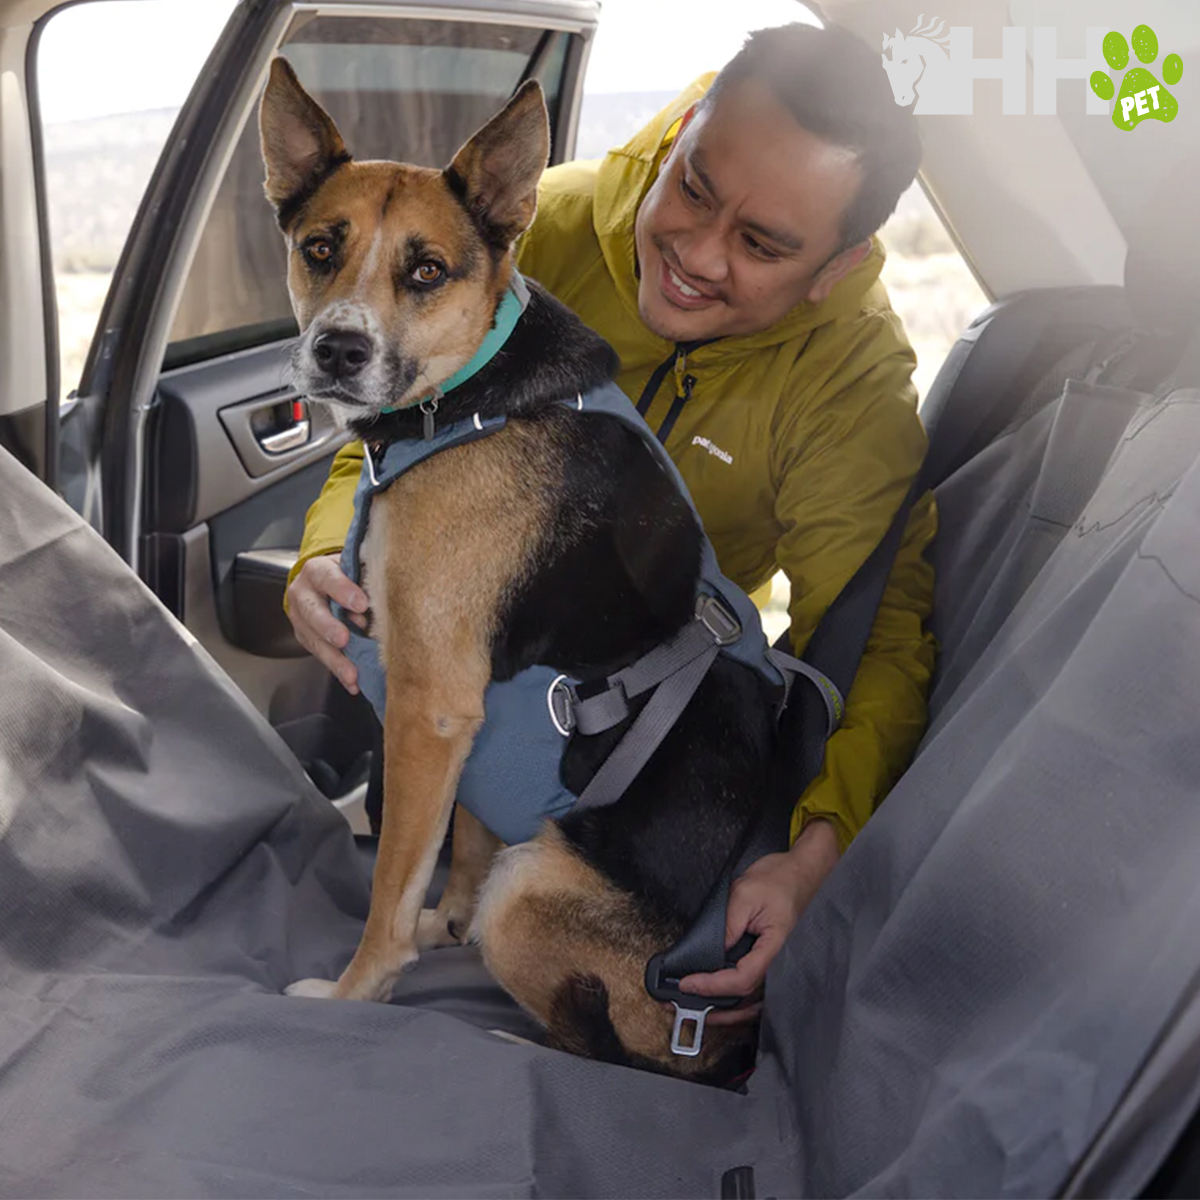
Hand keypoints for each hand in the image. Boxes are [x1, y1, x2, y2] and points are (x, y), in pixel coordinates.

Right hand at [286, 553, 369, 694]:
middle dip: (328, 627)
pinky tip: (352, 683)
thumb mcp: (353, 566)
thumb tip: (385, 595)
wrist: (321, 581)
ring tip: (352, 674)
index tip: (362, 604)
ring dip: (335, 659)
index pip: (326, 577)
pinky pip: (322, 656)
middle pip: (312, 612)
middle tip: (344, 640)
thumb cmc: (345, 573)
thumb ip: (365, 577)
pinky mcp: (306, 638)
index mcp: (317, 571)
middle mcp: (304, 594)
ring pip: (315, 640)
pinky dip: (338, 671)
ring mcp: (302, 619)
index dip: (342, 590)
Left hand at [677, 818, 839, 1025]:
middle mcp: (780, 962)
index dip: (713, 985)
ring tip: (697, 1003)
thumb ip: (728, 925)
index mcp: (776, 947)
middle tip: (683, 1000)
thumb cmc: (780, 879)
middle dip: (715, 1007)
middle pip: (747, 999)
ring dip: (725, 1009)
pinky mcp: (772, 960)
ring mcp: (778, 964)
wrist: (802, 871)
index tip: (687, 983)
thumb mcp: (745, 893)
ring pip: (752, 1001)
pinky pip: (755, 988)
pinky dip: (736, 999)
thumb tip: (710, 952)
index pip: (742, 978)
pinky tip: (718, 997)